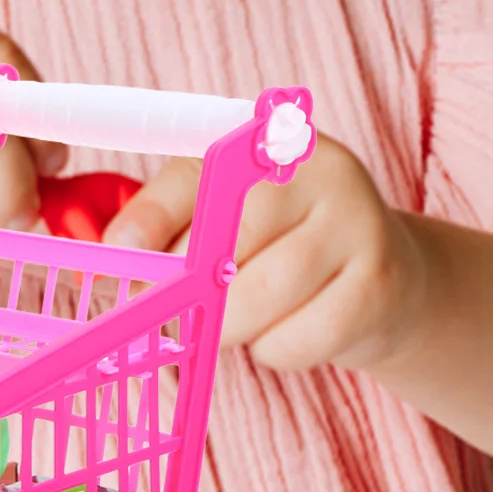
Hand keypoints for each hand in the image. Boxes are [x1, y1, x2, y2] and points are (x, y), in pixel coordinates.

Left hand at [102, 134, 427, 368]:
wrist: (381, 279)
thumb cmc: (278, 247)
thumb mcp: (222, 218)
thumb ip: (168, 230)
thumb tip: (110, 268)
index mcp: (269, 140)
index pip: (198, 172)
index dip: (151, 215)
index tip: (117, 253)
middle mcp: (319, 166)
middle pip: (227, 244)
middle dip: (189, 294)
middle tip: (180, 316)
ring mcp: (358, 221)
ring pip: (259, 299)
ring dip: (232, 328)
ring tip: (240, 321)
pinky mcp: (380, 284)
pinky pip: (297, 339)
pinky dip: (275, 351)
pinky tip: (286, 331)